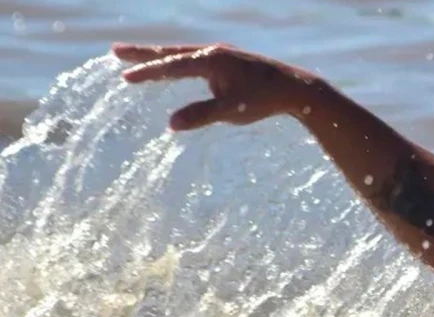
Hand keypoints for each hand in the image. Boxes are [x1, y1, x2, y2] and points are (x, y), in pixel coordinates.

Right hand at [113, 43, 322, 130]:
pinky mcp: (228, 63)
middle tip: (113, 51)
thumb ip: (202, 114)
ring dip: (159, 57)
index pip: (172, 65)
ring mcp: (221, 56)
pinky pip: (195, 61)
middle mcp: (213, 52)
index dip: (148, 72)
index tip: (124, 77)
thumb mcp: (233, 109)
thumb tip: (171, 124)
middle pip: (171, 52)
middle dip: (143, 54)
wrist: (295, 89)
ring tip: (136, 59)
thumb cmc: (265, 98)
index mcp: (211, 59)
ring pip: (182, 55)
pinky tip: (173, 69)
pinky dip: (177, 63)